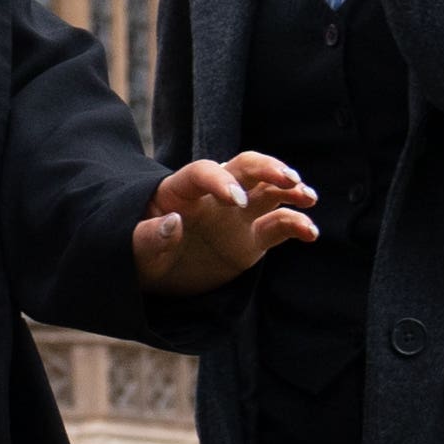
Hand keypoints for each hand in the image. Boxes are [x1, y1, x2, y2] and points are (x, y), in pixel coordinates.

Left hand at [134, 152, 319, 291]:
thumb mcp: (132, 250)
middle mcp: (214, 196)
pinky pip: (279, 226)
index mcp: (180, 191)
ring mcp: (237, 216)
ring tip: (308, 197)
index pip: (203, 172)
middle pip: (245, 167)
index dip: (221, 181)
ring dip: (290, 189)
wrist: (157, 276)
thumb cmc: (139, 256)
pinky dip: (297, 225)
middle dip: (268, 168)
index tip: (237, 202)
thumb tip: (175, 222)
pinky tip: (311, 233)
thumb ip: (149, 237)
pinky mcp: (252, 238)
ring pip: (269, 191)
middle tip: (289, 179)